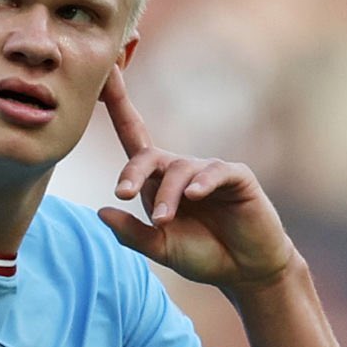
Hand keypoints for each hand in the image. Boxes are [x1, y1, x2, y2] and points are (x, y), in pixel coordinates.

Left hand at [95, 69, 294, 290]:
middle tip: (124, 194)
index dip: (119, 105)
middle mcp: (181, 170)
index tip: (104, 75)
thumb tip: (101, 212)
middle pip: (149, 156)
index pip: (133, 137)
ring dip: (168, 196)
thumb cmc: (202, 254)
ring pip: (180, 170)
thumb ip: (132, 233)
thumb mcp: (160, 249)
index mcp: (158, 182)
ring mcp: (209, 171)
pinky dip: (202, 182)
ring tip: (164, 221)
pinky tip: (193, 195)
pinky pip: (216, 171)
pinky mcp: (237, 177)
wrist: (244, 271)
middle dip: (133, 172)